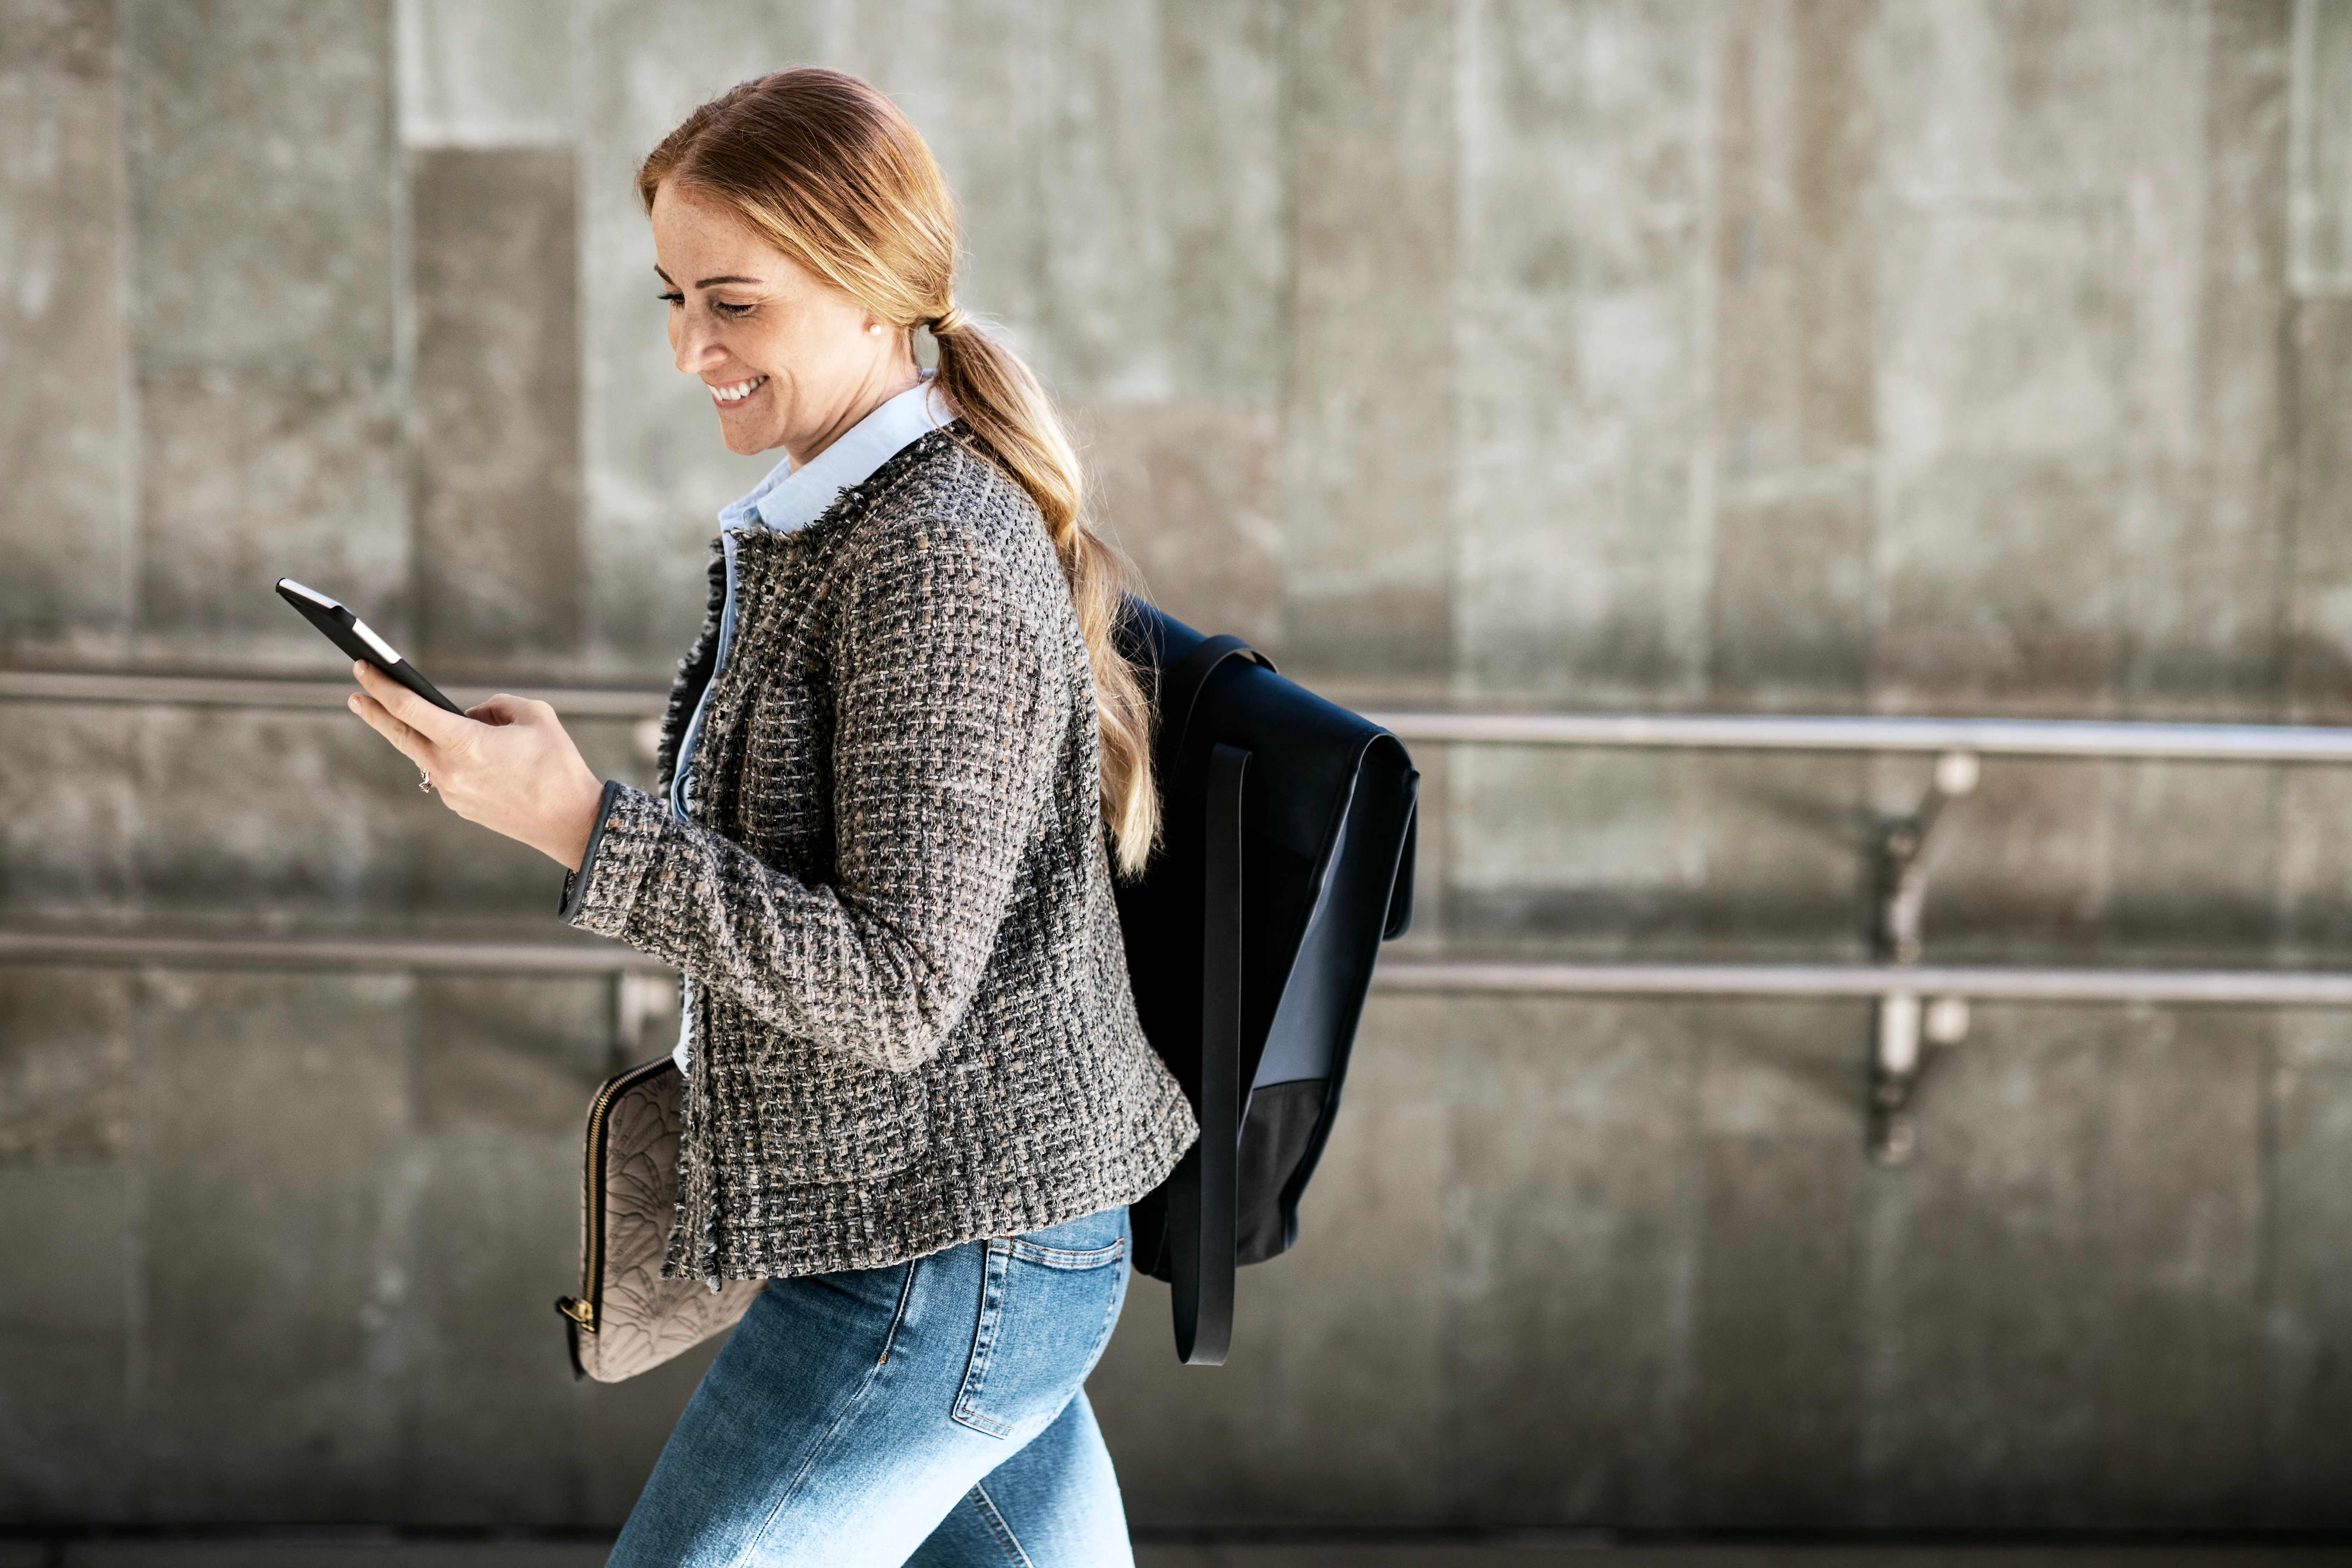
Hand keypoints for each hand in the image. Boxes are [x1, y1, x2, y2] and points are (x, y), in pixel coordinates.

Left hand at [346, 662, 606, 868]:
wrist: (571, 823)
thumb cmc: (559, 766)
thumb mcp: (536, 716)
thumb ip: (496, 706)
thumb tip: (472, 716)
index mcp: (465, 742)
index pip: (408, 708)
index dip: (382, 684)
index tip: (362, 668)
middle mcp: (449, 769)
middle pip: (400, 735)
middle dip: (374, 712)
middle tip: (356, 695)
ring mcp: (451, 792)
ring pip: (423, 754)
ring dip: (417, 735)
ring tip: (414, 718)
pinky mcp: (460, 806)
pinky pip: (444, 773)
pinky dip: (448, 756)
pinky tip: (467, 752)